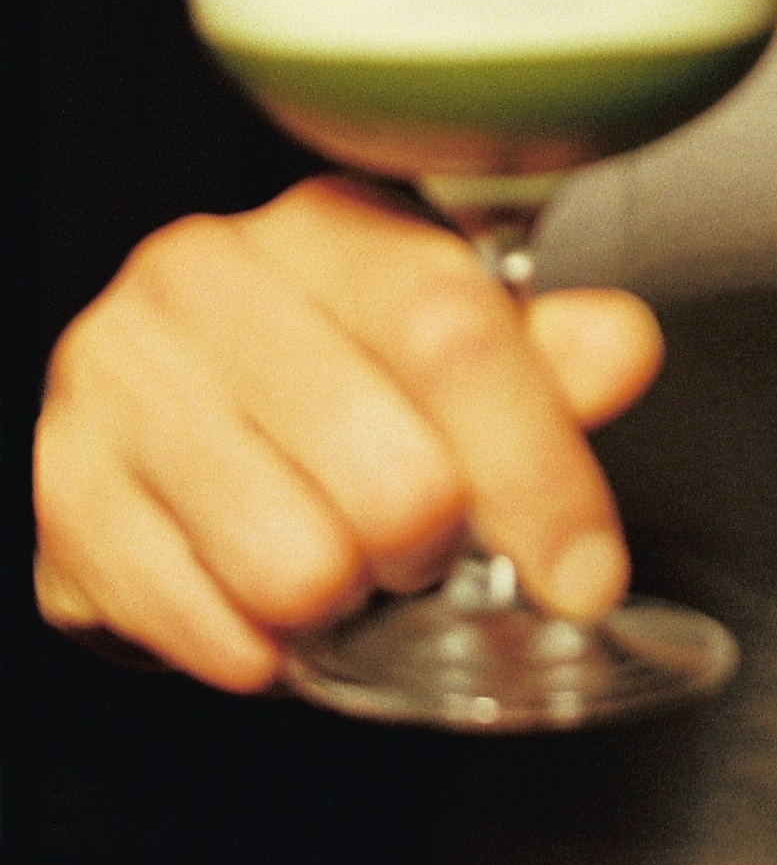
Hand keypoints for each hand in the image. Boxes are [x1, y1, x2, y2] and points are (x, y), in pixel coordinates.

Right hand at [33, 174, 663, 692]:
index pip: (456, 336)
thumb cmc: (319, 370)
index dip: (539, 468)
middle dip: (430, 543)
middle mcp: (214, 276)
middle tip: (412, 528)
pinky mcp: (67, 483)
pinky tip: (253, 589)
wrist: (154, 403)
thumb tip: (622, 348)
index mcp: (331, 224)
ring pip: (297, 567)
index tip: (586, 568)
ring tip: (328, 547)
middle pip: (394, 477)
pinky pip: (203, 623)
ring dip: (338, 595)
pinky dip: (252, 641)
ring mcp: (125, 376)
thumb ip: (541, 356)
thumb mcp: (439, 339)